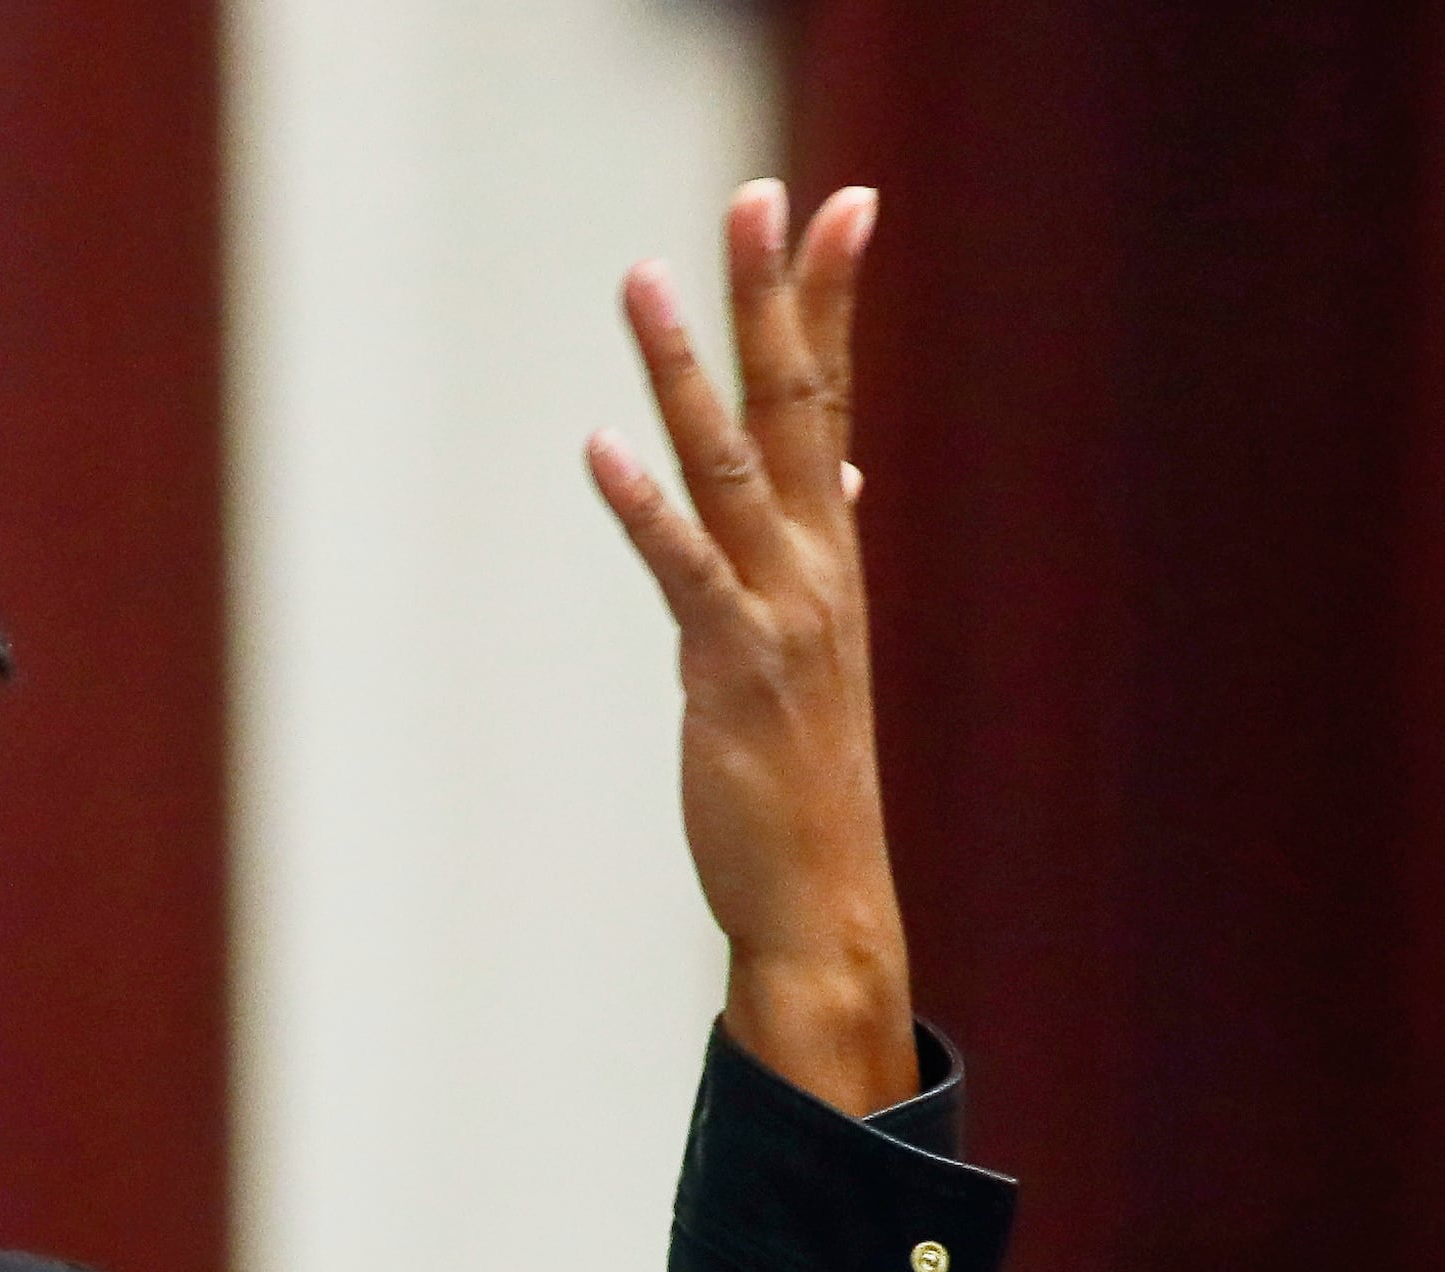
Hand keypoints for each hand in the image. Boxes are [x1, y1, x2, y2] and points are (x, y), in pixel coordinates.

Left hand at [589, 179, 917, 1116]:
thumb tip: (844, 473)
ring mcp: (778, 615)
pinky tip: (600, 448)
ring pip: (730, 464)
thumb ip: (822, 548)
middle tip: (758, 194)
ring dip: (684, 369)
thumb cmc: (809, 780)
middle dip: (774, 295)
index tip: (841, 205)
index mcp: (833, 556)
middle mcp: (818, 568)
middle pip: (795, 403)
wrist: (826, 904)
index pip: (835, 399)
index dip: (832, 300)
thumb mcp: (817, 646)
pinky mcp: (729, 670)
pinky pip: (681, 571)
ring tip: (645, 279)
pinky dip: (643, 506)